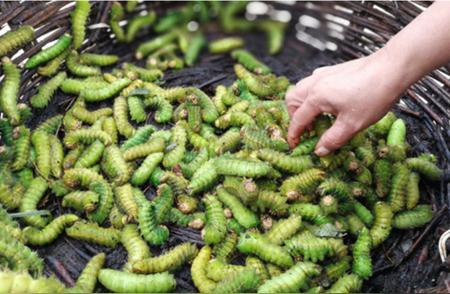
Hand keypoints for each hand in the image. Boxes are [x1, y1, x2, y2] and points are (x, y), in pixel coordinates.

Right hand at [286, 52, 404, 155]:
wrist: (393, 68)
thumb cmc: (374, 96)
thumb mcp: (353, 124)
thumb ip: (333, 139)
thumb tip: (319, 150)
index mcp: (316, 97)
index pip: (297, 120)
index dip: (294, 135)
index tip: (294, 146)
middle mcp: (315, 83)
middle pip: (292, 100)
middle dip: (294, 116)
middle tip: (308, 129)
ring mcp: (324, 74)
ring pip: (301, 88)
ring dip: (302, 104)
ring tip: (316, 116)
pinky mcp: (333, 69)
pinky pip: (313, 81)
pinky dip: (313, 94)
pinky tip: (329, 101)